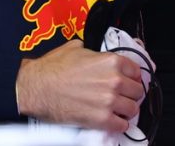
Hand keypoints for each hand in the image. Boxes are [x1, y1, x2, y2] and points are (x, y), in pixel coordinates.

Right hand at [16, 39, 144, 132]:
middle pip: (137, 91)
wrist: (37, 88)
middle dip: (130, 94)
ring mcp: (109, 101)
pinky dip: (119, 124)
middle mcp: (114, 80)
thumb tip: (95, 53)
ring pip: (133, 109)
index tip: (128, 81)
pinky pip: (122, 125)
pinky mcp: (101, 120)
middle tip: (122, 96)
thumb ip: (93, 51)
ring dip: (126, 110)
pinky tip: (112, 121)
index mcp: (111, 61)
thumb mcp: (75, 48)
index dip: (132, 76)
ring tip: (118, 109)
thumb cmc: (53, 68)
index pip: (137, 71)